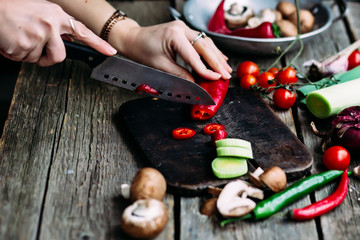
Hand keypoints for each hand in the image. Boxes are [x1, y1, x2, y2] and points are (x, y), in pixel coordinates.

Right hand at [0, 0, 115, 65]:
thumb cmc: (12, 8)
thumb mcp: (39, 10)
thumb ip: (55, 25)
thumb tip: (67, 39)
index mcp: (55, 15)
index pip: (82, 31)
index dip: (98, 43)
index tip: (110, 52)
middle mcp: (49, 25)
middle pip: (60, 56)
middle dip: (49, 59)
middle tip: (37, 51)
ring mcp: (37, 36)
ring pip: (38, 59)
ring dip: (28, 53)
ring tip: (18, 36)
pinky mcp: (23, 46)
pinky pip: (23, 59)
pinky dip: (15, 54)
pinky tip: (10, 39)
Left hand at [117, 20, 231, 81]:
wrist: (133, 39)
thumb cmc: (142, 50)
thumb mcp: (160, 66)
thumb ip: (179, 74)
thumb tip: (195, 83)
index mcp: (174, 35)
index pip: (195, 56)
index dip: (206, 69)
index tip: (216, 78)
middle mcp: (181, 29)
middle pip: (205, 46)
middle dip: (217, 62)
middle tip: (227, 74)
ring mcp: (184, 28)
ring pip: (206, 42)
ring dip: (217, 56)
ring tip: (226, 68)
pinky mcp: (184, 31)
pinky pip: (201, 41)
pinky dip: (211, 51)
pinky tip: (219, 57)